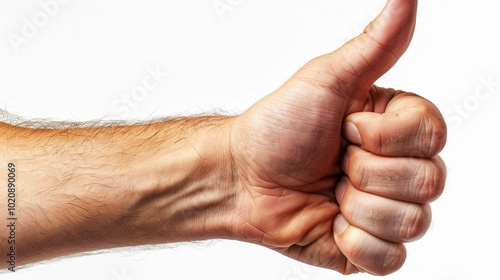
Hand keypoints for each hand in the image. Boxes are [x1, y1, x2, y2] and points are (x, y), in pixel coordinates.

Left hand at [228, 0, 445, 274]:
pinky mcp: (368, 247)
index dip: (385, 137)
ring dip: (358, 206)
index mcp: (395, 128)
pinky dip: (356, 243)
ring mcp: (384, 210)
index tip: (344, 129)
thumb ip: (376, 45)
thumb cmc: (277, 127)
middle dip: (367, 172)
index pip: (434, 135)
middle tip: (333, 163)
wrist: (241, 177)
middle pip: (429, 181)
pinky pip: (392, 259)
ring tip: (329, 192)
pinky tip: (330, 223)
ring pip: (412, 220)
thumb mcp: (327, 80)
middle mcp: (397, 168)